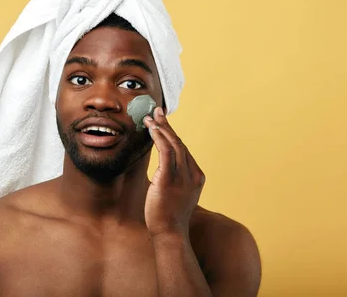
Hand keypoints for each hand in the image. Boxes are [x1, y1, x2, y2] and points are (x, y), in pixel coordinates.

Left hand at [143, 107, 204, 237]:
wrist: (170, 234)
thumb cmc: (169, 217)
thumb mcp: (176, 195)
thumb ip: (173, 181)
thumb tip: (160, 171)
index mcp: (197, 178)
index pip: (184, 150)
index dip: (173, 134)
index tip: (163, 123)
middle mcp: (193, 175)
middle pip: (180, 143)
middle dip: (168, 126)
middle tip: (157, 112)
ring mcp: (183, 177)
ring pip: (174, 143)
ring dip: (161, 128)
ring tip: (150, 117)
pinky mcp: (169, 179)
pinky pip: (165, 151)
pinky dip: (159, 137)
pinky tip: (151, 129)